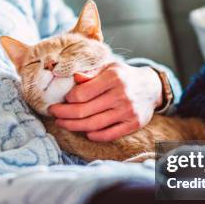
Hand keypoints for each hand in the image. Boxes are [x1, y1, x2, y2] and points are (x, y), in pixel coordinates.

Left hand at [48, 63, 162, 141]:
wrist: (151, 87)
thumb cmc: (123, 76)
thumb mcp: (108, 67)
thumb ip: (91, 73)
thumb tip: (74, 77)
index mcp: (113, 78)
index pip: (82, 93)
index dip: (68, 99)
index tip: (62, 99)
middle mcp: (120, 95)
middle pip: (84, 111)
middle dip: (64, 114)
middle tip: (53, 113)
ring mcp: (127, 111)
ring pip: (94, 125)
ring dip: (74, 126)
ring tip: (62, 123)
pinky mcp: (133, 124)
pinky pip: (109, 134)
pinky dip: (94, 136)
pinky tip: (85, 132)